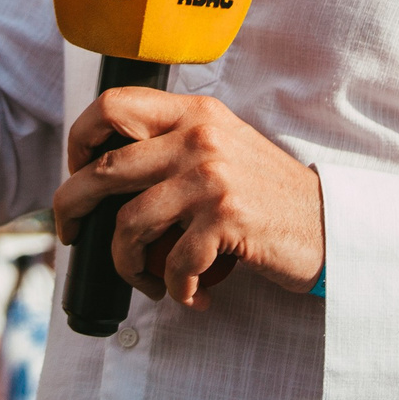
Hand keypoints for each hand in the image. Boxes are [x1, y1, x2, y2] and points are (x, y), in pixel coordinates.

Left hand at [51, 89, 323, 309]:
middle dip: (73, 207)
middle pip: (104, 168)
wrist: (327, 223)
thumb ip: (174, 143)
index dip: (79, 138)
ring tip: (144, 279)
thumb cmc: (267, 193)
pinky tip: (189, 295)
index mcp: (193, 113)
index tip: (77, 170)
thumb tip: (103, 171)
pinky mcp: (224, 220)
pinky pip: (172, 264)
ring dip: (125, 262)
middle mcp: (198, 138)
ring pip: (128, 224)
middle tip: (70, 232)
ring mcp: (210, 178)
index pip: (114, 104)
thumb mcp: (222, 146)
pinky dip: (174, 289)